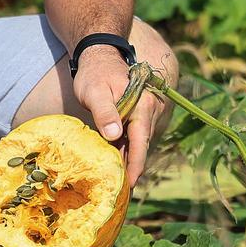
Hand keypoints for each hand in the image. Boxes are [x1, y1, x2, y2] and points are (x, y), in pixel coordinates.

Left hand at [73, 33, 175, 187]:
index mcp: (142, 105)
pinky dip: (127, 151)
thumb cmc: (95, 73)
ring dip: (130, 161)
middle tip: (122, 192)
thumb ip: (105, 112)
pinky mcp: (137, 115)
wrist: (99, 54)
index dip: (136, 164)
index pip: (141, 141)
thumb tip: (114, 135)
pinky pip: (134, 137)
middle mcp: (149, 110)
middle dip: (134, 168)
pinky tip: (117, 165)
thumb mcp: (95, 91)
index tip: (130, 183)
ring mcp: (145, 113)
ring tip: (120, 184)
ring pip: (138, 142)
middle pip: (142, 145)